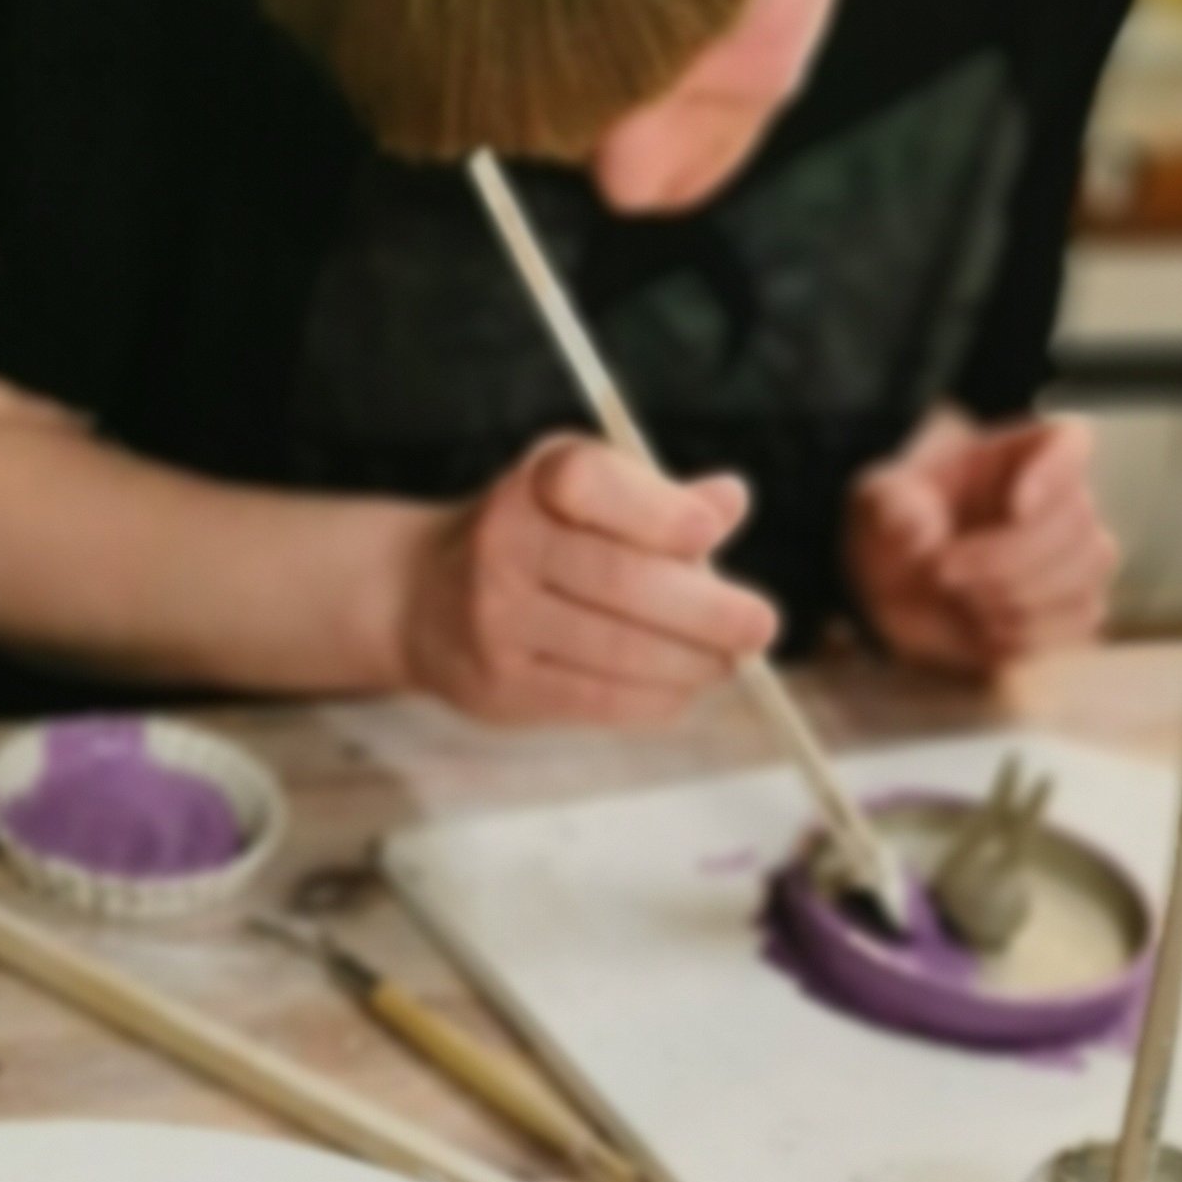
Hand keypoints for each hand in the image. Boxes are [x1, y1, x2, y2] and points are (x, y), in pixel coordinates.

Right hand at [398, 435, 778, 728]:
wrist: (421, 599)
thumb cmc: (533, 535)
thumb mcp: (586, 491)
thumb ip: (657, 498)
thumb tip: (729, 502)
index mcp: (537, 481)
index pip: (594, 485)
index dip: (659, 512)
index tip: (709, 536)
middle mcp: (506, 546)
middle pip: (620, 581)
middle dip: (704, 610)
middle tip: (761, 627)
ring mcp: (498, 622)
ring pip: (615, 650)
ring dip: (689, 663)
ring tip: (729, 663)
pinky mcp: (503, 686)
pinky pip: (596, 700)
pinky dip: (655, 699)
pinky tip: (685, 691)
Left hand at [846, 412, 1117, 674]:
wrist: (900, 584)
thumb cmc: (902, 526)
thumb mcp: (879, 503)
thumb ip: (891, 509)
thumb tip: (911, 532)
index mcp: (1027, 452)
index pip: (1069, 445)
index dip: (1054, 475)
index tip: (1017, 507)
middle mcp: (1066, 499)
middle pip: (1075, 523)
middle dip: (1004, 559)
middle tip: (939, 570)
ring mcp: (1079, 556)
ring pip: (1079, 578)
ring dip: (1011, 600)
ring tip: (957, 598)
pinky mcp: (1074, 608)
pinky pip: (1074, 624)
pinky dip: (1023, 634)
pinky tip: (979, 627)